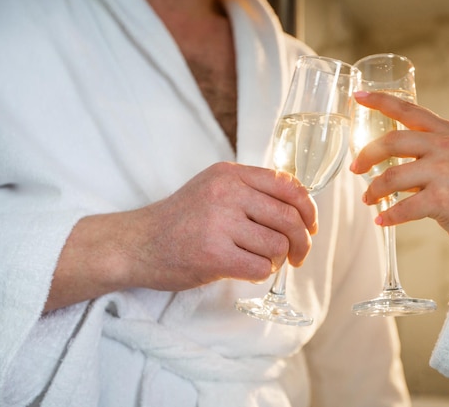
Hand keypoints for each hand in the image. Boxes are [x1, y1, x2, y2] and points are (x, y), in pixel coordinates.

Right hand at [131, 162, 317, 288]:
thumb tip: (299, 208)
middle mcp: (226, 193)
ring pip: (278, 245)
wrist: (137, 243)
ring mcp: (219, 224)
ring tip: (263, 262)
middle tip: (298, 255)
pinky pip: (260, 268)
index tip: (311, 226)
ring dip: (278, 260)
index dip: (309, 209)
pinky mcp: (213, 256)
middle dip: (303, 242)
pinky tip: (249, 270)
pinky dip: (262, 273)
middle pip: (289, 218)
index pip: (288, 186)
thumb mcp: (213, 188)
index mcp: (230, 174)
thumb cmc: (180, 220)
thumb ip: (250, 190)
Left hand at [350, 91, 448, 248]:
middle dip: (366, 156)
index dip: (380, 101)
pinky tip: (382, 219)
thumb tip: (382, 152)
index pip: (408, 109)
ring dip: (374, 190)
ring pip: (391, 177)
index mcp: (447, 131)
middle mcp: (447, 146)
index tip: (358, 96)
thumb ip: (424, 146)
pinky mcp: (442, 200)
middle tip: (356, 168)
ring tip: (369, 198)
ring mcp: (445, 172)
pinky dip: (388, 215)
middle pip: (391, 142)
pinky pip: (402, 207)